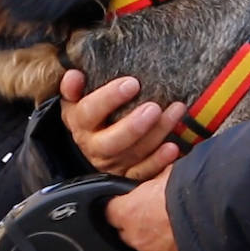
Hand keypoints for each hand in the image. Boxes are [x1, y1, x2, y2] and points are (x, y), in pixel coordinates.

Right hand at [58, 70, 185, 179]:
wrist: (94, 142)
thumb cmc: (91, 112)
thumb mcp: (78, 98)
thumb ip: (73, 87)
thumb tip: (74, 75)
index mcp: (80, 124)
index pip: (88, 112)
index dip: (109, 98)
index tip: (132, 83)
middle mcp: (94, 147)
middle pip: (110, 143)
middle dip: (133, 126)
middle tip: (154, 108)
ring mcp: (113, 164)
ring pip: (134, 154)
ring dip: (157, 134)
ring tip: (176, 111)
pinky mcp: (129, 176)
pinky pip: (144, 172)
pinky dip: (160, 161)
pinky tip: (173, 147)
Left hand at [106, 167, 189, 250]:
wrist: (219, 220)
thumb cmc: (196, 193)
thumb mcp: (172, 173)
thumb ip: (160, 177)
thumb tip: (163, 173)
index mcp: (130, 211)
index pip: (110, 209)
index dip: (120, 204)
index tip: (128, 200)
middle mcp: (137, 237)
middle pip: (126, 232)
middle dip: (138, 223)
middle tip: (157, 212)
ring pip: (147, 248)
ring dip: (156, 239)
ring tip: (176, 227)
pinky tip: (188, 241)